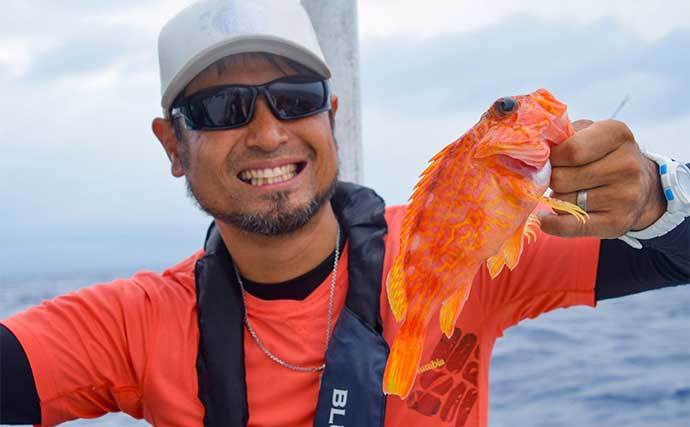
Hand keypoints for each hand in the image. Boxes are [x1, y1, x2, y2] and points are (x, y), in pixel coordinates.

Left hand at [540, 119, 666, 237]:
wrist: (642, 187)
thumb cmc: (604, 155)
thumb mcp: (590, 133)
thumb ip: (563, 136)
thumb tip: (533, 153)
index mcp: (617, 135)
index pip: (570, 151)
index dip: (551, 158)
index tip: (549, 160)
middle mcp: (626, 165)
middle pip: (562, 178)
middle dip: (551, 179)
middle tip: (557, 177)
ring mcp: (624, 196)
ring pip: (562, 202)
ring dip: (556, 198)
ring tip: (569, 192)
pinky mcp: (617, 223)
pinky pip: (568, 226)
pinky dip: (551, 224)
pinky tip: (546, 218)